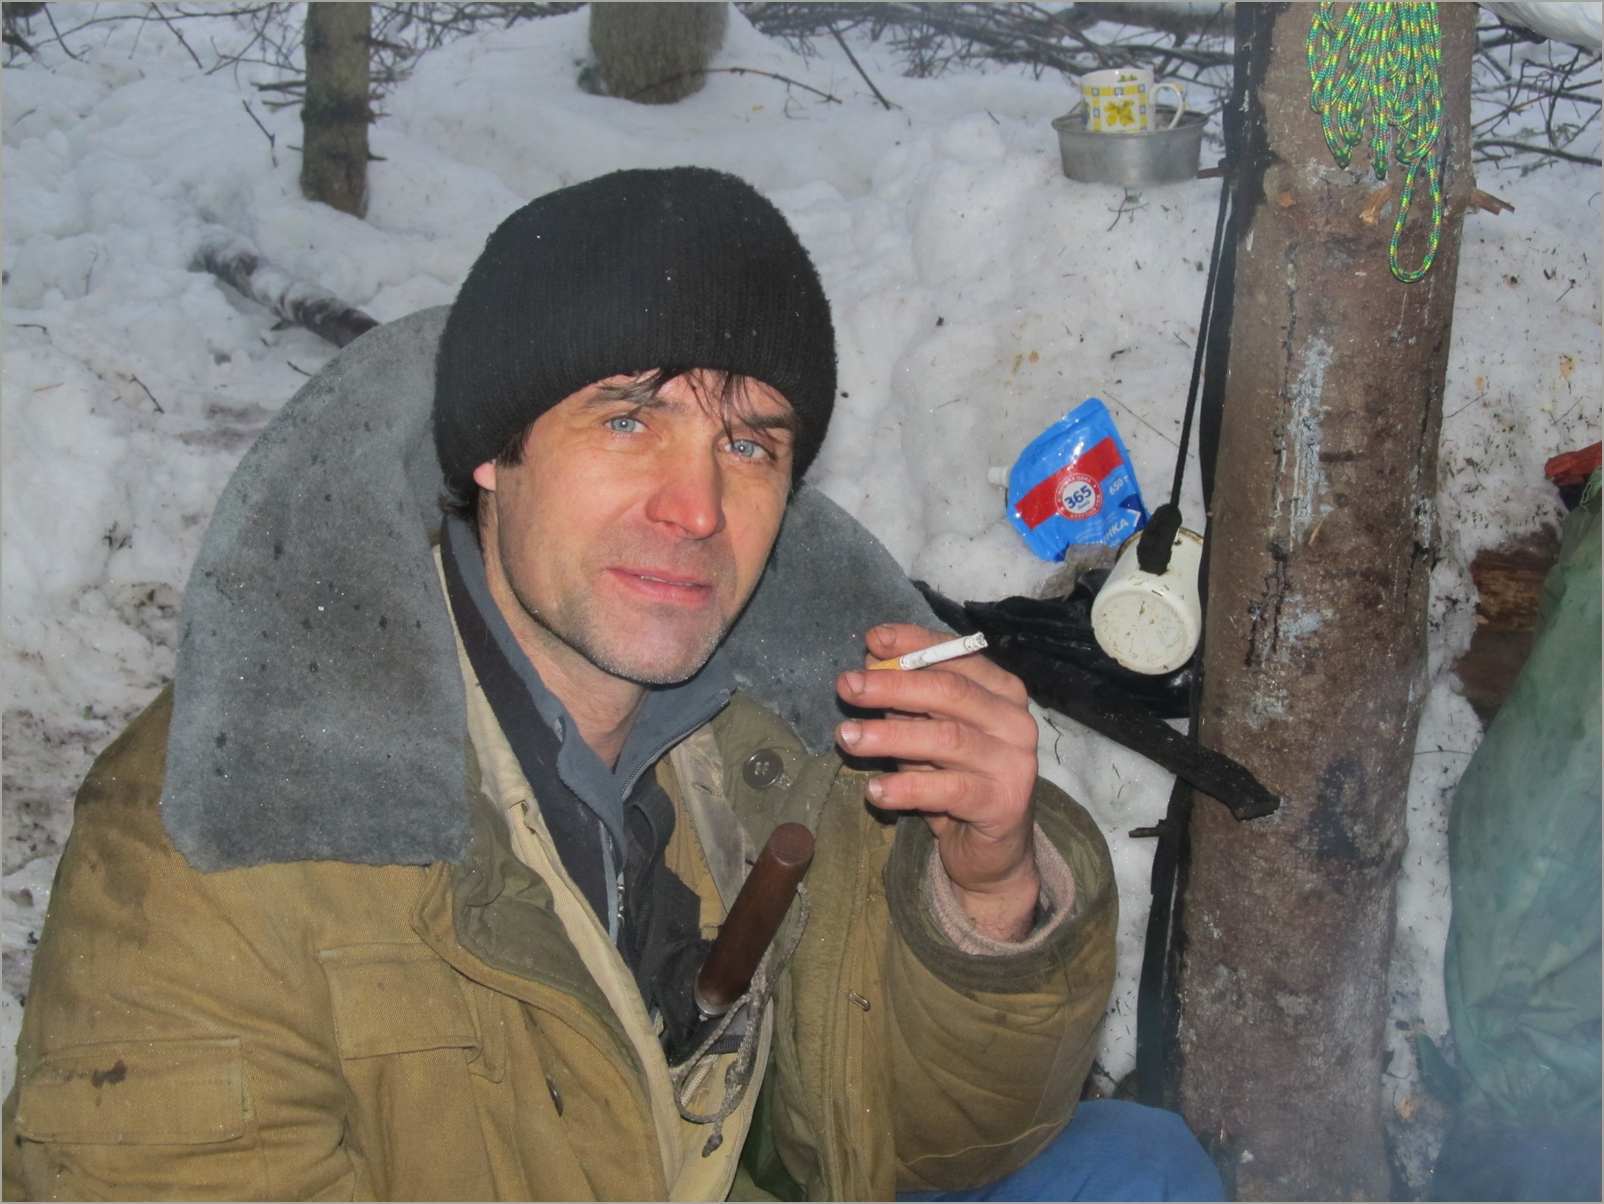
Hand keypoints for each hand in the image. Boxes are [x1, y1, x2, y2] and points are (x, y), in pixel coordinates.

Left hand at [835, 623, 1041, 940]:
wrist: (992, 851)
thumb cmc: (955, 779)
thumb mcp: (928, 732)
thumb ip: (907, 699)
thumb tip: (869, 661)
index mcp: (1002, 691)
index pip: (956, 656)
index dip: (913, 644)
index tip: (871, 640)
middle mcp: (1015, 721)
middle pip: (949, 692)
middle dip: (892, 686)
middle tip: (847, 687)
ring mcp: (1014, 762)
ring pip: (946, 738)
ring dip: (890, 735)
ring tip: (847, 737)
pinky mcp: (1004, 803)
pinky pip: (948, 790)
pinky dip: (906, 788)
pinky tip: (874, 791)